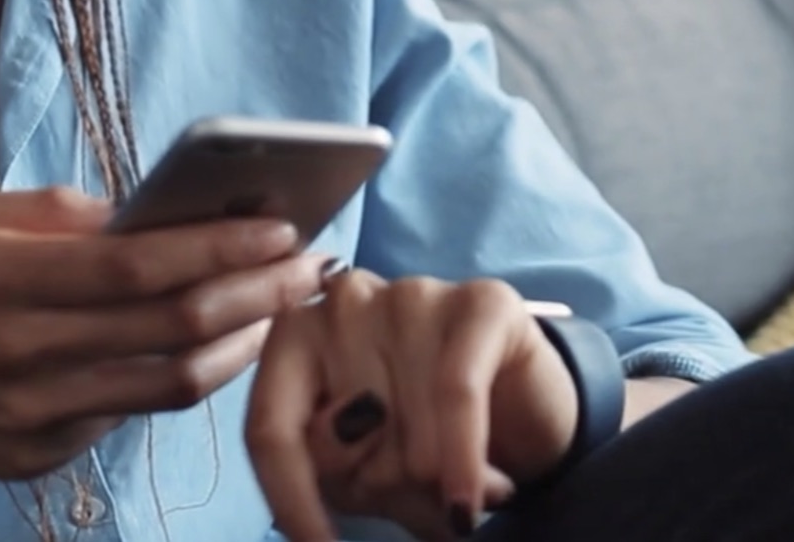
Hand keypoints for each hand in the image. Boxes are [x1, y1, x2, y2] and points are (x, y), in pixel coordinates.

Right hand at [0, 187, 332, 499]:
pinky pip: (122, 414)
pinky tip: (203, 341)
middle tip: (314, 264)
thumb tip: (136, 211)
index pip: (136, 269)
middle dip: (258, 293)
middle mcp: (14, 357)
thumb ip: (43, 213)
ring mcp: (24, 419)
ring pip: (165, 386)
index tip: (284, 226)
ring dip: (237, 343)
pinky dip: (173, 376)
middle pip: (169, 330)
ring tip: (276, 303)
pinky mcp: (28, 460)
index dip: (220, 248)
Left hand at [245, 270, 581, 541]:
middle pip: (339, 429)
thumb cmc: (421, 444)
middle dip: (379, 478)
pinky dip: (463, 456)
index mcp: (296, 340)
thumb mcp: (359, 473)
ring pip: (400, 418)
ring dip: (433, 475)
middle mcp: (346, 302)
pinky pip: (459, 391)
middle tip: (417, 485)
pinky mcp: (482, 301)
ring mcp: (413, 293)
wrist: (521, 419)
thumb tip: (342, 435)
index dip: (293, 499)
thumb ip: (330, 461)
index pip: (271, 427)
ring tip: (460, 483)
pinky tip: (474, 498)